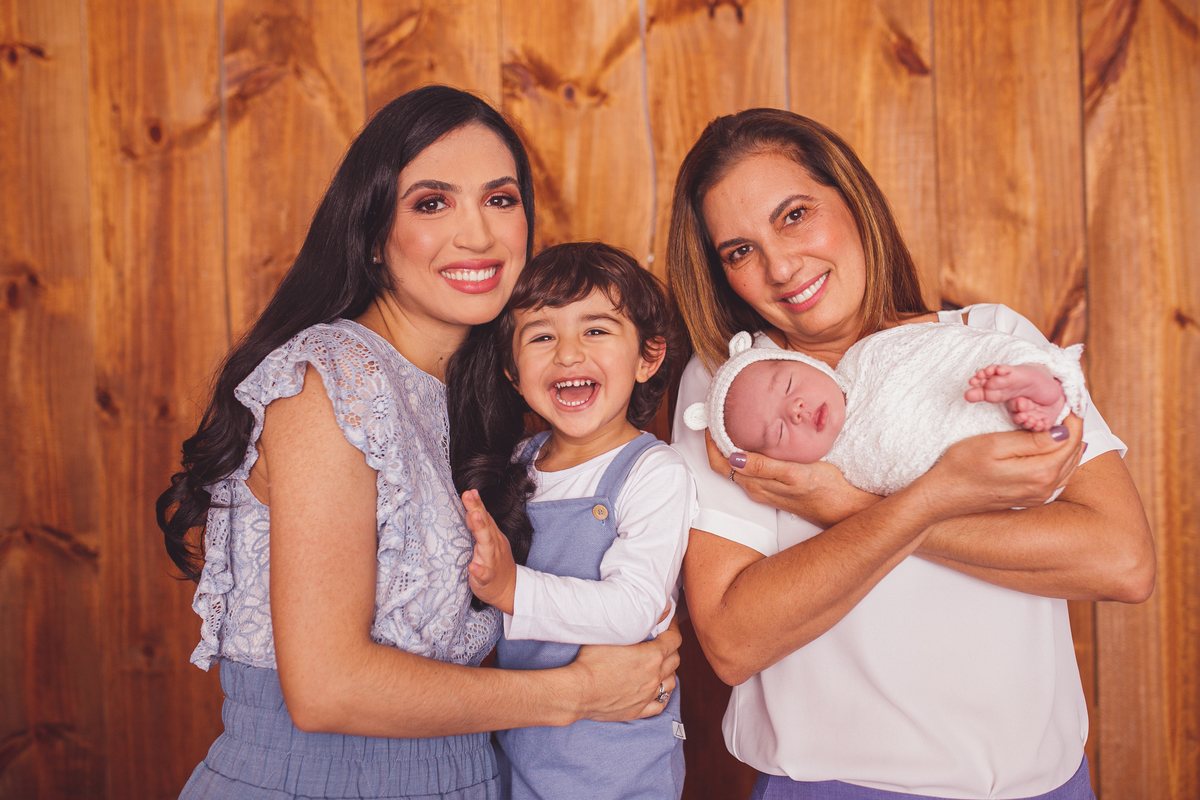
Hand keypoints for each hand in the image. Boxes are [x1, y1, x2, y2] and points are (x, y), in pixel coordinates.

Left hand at [462, 490, 516, 614]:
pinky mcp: (488, 578)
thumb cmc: (494, 563)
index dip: (477, 504)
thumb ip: (480, 526)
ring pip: (486, 544)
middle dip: (477, 510)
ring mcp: (492, 561)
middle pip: (485, 525)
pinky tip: (473, 566)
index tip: (469, 491)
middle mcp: (493, 545)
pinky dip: (479, 570)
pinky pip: (484, 574)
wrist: (510, 589)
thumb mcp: (488, 541)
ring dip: (481, 530)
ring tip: (473, 517)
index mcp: (492, 536)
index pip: (484, 516)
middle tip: (469, 495)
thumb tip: (471, 508)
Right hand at [574, 616, 681, 721]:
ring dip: (669, 672)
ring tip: (661, 666)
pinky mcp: (638, 710)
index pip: (674, 639)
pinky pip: (659, 705)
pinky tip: (658, 692)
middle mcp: (654, 676)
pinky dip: (662, 696)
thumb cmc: (591, 661)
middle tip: (663, 642)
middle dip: (671, 648)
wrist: (578, 691)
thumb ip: (635, 623)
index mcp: (652, 655)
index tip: (670, 622)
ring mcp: (648, 695)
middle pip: (675, 659)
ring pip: (671, 682)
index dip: (674, 627)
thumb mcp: (613, 633)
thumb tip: (652, 612)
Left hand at [708, 430, 879, 527]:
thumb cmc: (822, 490)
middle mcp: (756, 488)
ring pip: (738, 466)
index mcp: (755, 485)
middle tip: (717, 418)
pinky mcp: (776, 487)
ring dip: (731, 446)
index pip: (720, 464)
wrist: (844, 508)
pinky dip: (746, 452)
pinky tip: (756, 440)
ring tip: (732, 423)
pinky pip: (752, 468)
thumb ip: (763, 467)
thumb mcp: (793, 474)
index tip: (709, 422)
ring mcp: (766, 489)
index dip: (710, 444)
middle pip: (725, 464)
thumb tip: (733, 458)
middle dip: (717, 442)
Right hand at [918, 413, 1084, 515]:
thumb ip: (1032, 440)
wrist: (944, 495)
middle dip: (1073, 429)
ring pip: (1068, 466)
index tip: (1068, 402)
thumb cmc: (962, 467)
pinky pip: (1058, 477)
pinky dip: (1061, 459)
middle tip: (1066, 409)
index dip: (1072, 418)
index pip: (1070, 440)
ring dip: (1069, 444)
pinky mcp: (1032, 499)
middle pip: (1073, 453)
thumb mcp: (994, 445)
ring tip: (1061, 424)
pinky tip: (1053, 448)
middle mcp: (1045, 488)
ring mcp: (1040, 496)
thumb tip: (1063, 432)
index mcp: (1040, 472)